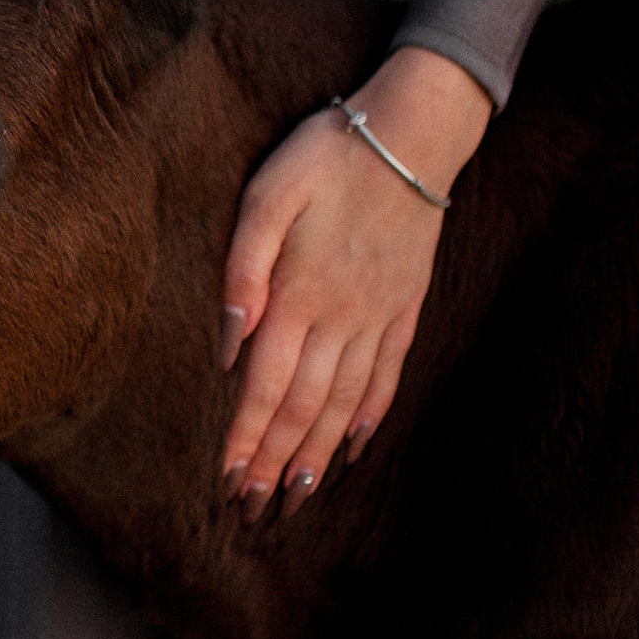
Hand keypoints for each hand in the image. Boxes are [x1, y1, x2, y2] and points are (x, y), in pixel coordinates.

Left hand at [219, 47, 490, 521]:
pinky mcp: (405, 307)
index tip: (227, 478)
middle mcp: (343, 317)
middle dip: (275, 459)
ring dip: (318, 451)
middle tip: (252, 505)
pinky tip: (355, 445)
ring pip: (346, 401)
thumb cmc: (326, 157)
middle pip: (305, 406)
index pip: (267, 385)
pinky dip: (369, 415)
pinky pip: (387, 375)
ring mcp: (380, 316)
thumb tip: (231, 343)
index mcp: (301, 295)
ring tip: (296, 492)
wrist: (412, 133)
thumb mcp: (266, 195)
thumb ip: (243, 268)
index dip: (247, 436)